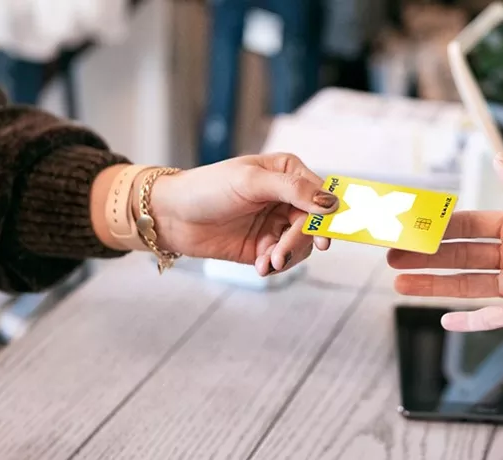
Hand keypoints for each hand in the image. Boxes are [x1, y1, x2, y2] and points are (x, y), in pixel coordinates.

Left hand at [151, 153, 337, 274]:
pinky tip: (260, 266)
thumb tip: (331, 202)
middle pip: (313, 224)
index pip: (320, 195)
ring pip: (301, 245)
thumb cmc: (207, 188)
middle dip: (298, 242)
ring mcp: (276, 222)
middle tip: (280, 255)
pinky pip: (283, 259)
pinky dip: (275, 265)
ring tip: (266, 262)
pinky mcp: (264, 246)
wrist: (172, 216)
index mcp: (288, 172)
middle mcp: (286, 197)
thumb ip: (293, 190)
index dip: (327, 217)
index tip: (325, 239)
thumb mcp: (250, 182)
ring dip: (286, 256)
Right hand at [388, 156, 502, 338]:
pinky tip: (441, 320)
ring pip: (464, 285)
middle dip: (424, 255)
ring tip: (399, 283)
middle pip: (458, 255)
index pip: (469, 226)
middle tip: (391, 255)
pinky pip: (487, 318)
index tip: (411, 225)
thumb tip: (498, 160)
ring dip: (431, 285)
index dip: (439, 226)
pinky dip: (466, 321)